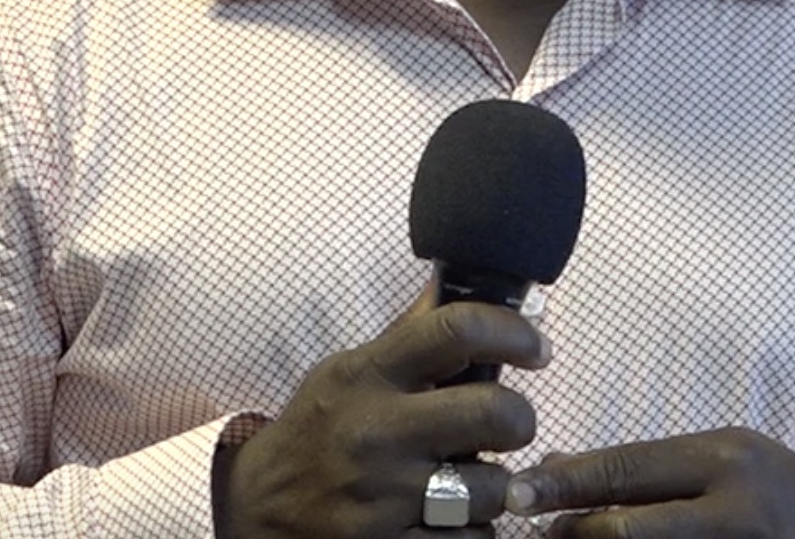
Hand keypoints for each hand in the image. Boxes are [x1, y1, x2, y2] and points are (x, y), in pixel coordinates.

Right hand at [216, 297, 551, 537]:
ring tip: (468, 482)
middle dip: (518, 419)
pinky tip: (449, 520)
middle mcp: (376, 432)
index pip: (455, 330)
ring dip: (493, 487)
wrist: (257, 509)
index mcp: (367, 375)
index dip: (513, 332)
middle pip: (495, 413)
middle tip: (508, 425)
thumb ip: (409, 335)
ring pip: (493, 488)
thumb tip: (461, 281)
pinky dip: (472, 532)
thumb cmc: (317, 431)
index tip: (537, 348)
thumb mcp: (349, 371)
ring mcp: (383, 497)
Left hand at [504, 428, 794, 538]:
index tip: (518, 492)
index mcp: (723, 461)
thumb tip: (555, 468)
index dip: (566, 483)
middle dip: (577, 534)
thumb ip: (642, 466)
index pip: (627, 470)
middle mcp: (735, 511)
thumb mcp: (714, 457)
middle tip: (542, 533)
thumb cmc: (768, 484)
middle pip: (632, 529)